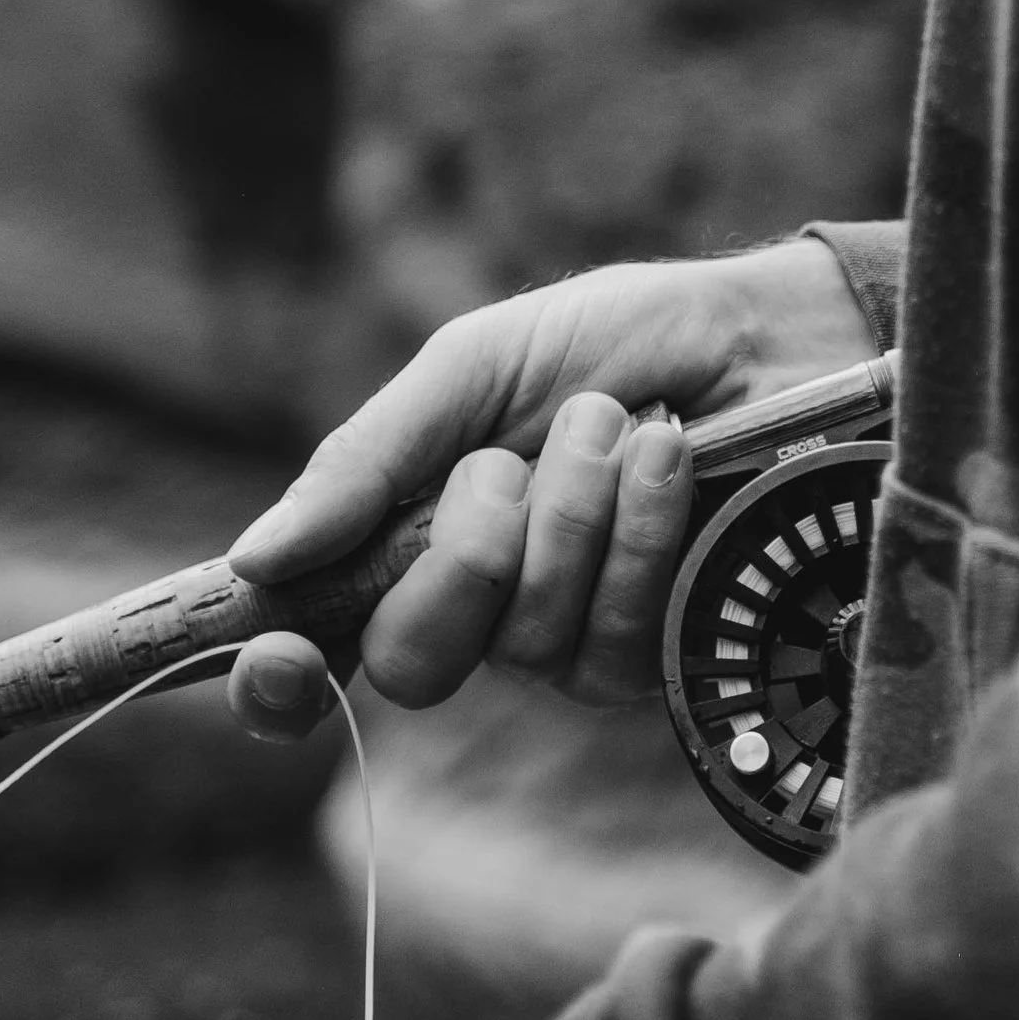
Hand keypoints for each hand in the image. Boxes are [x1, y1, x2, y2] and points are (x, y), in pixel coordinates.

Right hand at [226, 236, 874, 729]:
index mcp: (406, 544)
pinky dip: (639, 532)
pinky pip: (616, 637)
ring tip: (613, 423)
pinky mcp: (659, 654)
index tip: (281, 656)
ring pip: (523, 641)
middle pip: (412, 663)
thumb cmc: (614, 344)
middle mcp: (478, 612)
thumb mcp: (470, 370)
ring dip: (569, 513)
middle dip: (460, 556)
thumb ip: (366, 460)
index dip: (277, 684)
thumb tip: (256, 560)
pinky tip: (668, 460)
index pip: (316, 653)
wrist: (762, 335)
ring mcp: (568, 644)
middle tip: (506, 463)